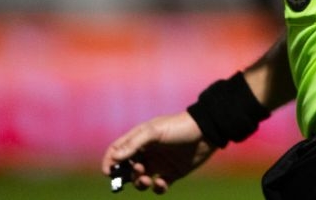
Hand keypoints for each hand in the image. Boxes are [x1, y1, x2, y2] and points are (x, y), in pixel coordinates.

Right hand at [100, 111, 216, 192]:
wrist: (206, 132)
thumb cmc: (179, 127)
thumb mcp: (154, 132)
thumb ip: (134, 144)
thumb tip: (114, 157)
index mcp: (140, 138)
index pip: (118, 150)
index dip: (110, 160)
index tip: (108, 172)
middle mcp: (148, 152)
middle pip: (127, 168)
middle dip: (126, 175)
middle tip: (135, 174)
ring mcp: (159, 163)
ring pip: (141, 179)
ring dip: (140, 183)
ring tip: (147, 179)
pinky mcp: (172, 173)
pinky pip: (159, 186)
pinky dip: (158, 188)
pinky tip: (162, 182)